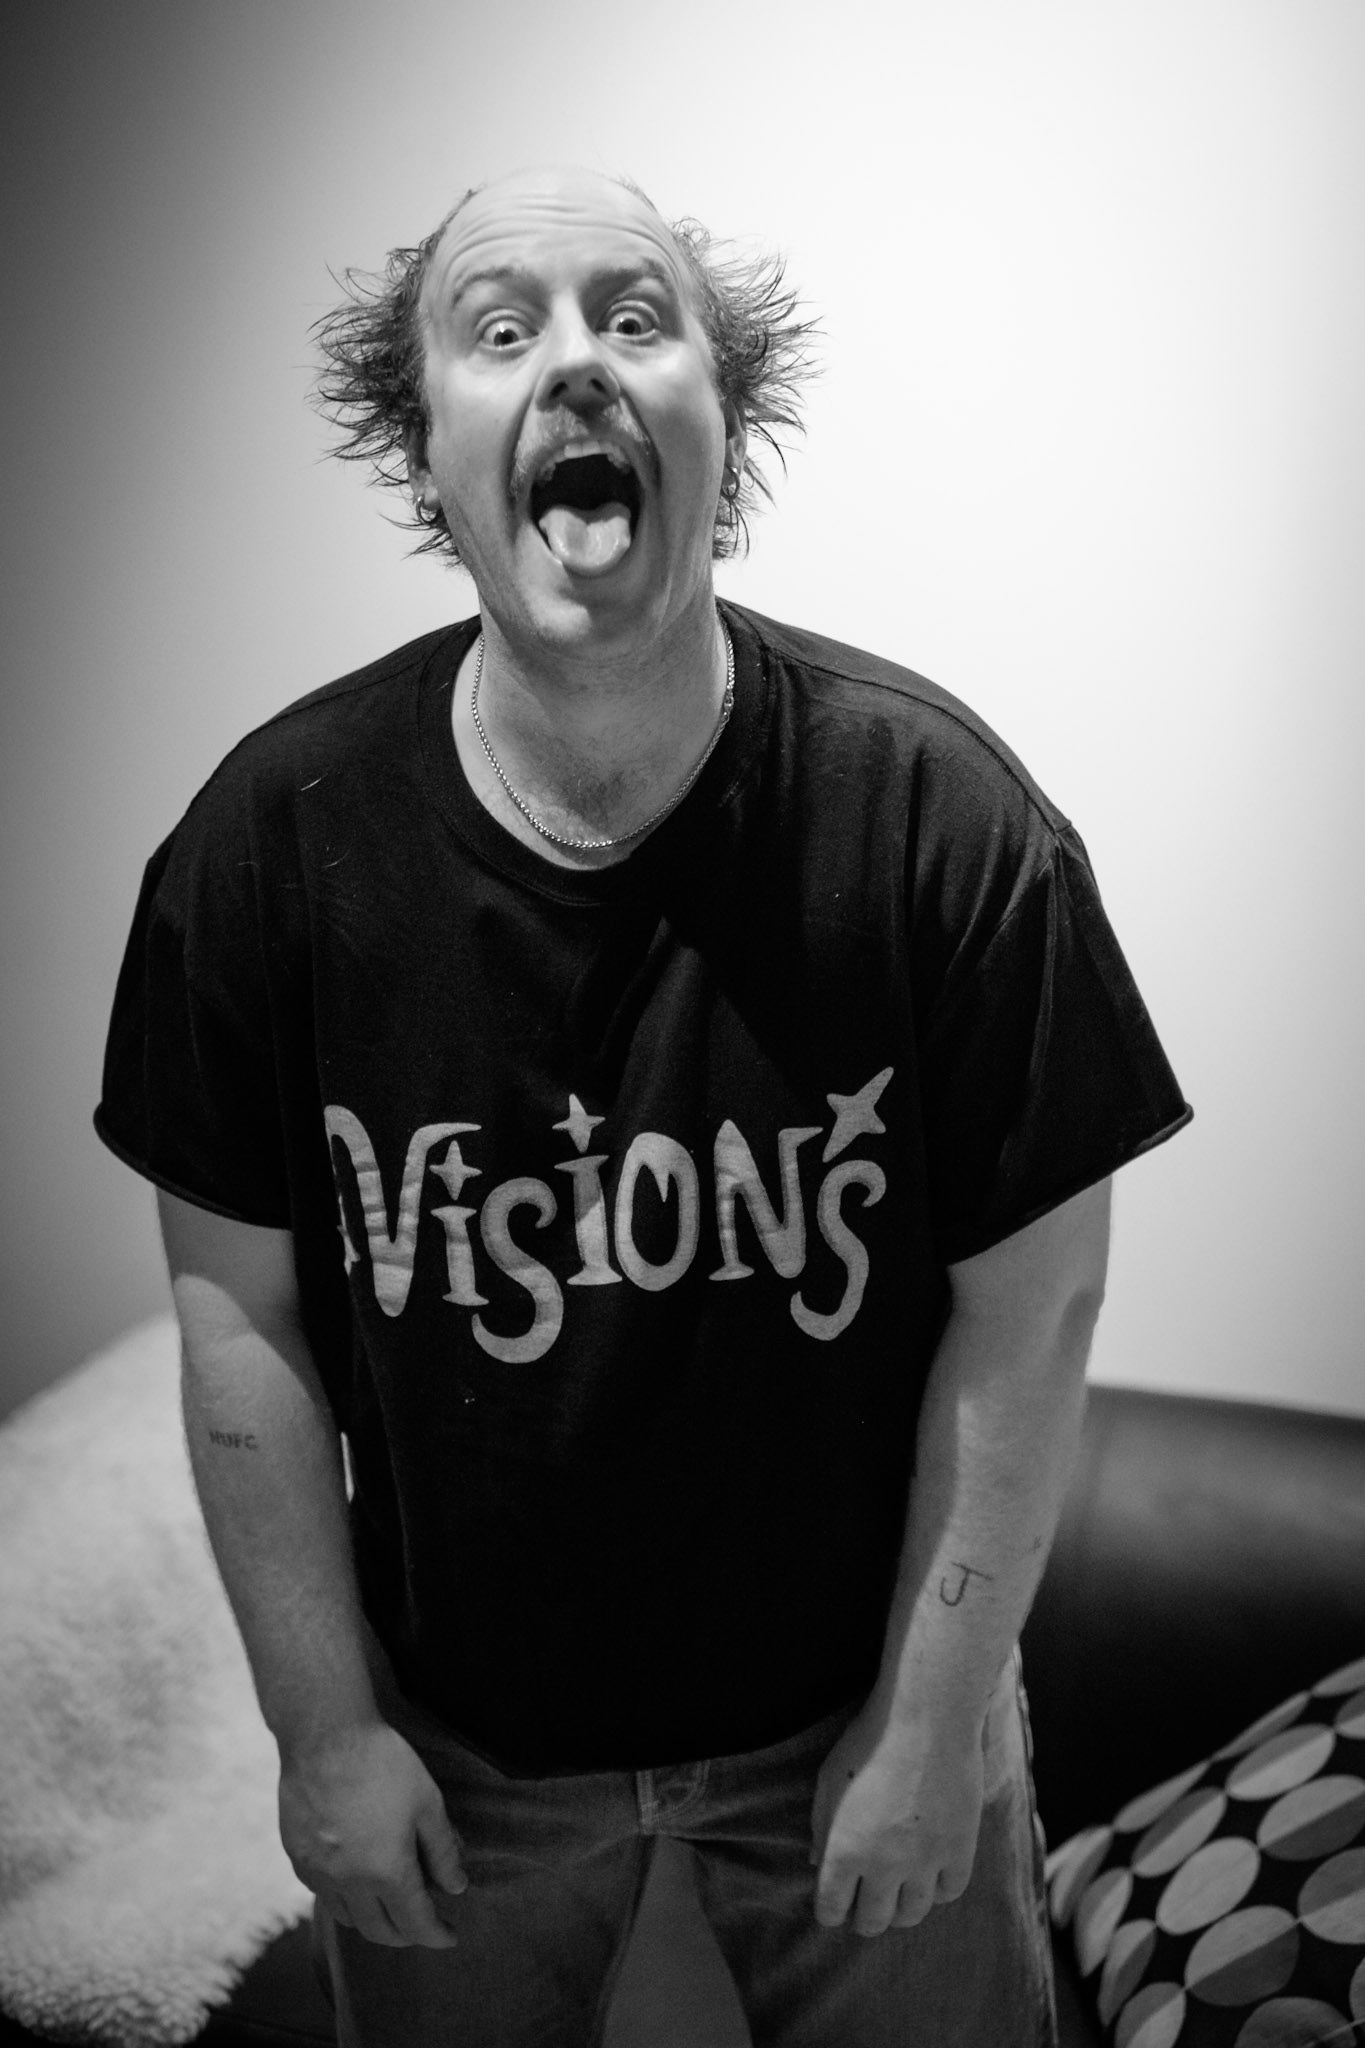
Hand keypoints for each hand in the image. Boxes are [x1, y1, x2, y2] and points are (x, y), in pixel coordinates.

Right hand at [278, 1719, 467, 1946]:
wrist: (325, 1736)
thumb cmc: (383, 1764)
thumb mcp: (428, 1803)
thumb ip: (443, 1851)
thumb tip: (456, 1887)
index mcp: (387, 1873)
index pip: (416, 1924)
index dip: (437, 1934)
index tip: (450, 1935)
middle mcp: (349, 1883)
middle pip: (380, 1931)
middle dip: (407, 1935)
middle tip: (423, 1923)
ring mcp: (318, 1873)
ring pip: (348, 1919)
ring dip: (374, 1921)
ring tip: (391, 1904)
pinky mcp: (297, 1858)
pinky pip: (323, 1895)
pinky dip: (345, 1900)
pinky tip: (356, 1880)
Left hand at [810, 1702, 984, 1935]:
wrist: (927, 1718)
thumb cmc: (869, 1740)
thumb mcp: (829, 1778)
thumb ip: (822, 1826)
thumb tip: (817, 1863)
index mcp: (844, 1851)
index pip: (831, 1908)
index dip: (829, 1912)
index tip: (833, 1907)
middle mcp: (883, 1867)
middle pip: (872, 1921)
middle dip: (863, 1919)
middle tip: (864, 1909)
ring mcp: (925, 1862)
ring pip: (912, 1915)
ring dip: (900, 1912)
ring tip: (897, 1898)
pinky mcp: (959, 1850)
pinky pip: (948, 1892)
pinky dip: (937, 1890)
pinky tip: (930, 1876)